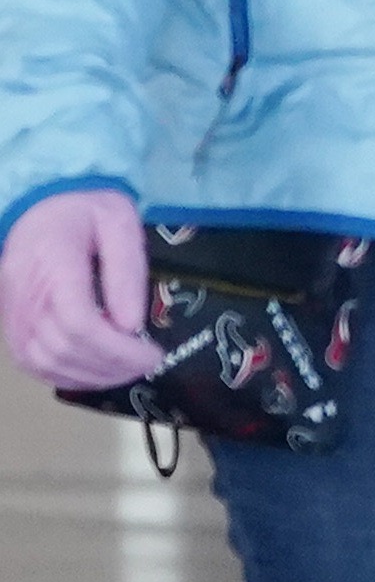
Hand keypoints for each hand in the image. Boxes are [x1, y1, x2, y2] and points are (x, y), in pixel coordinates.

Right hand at [2, 190, 162, 393]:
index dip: (119, 349)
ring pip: (44, 362)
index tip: (153, 352)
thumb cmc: (83, 210)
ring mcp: (14, 312)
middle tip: (148, 363)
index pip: (79, 322)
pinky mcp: (12, 322)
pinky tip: (96, 371)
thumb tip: (131, 325)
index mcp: (54, 264)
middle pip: (63, 348)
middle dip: (112, 366)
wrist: (38, 206)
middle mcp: (26, 294)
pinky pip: (30, 361)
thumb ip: (126, 271)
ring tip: (127, 369)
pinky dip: (65, 375)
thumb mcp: (119, 223)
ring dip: (90, 376)